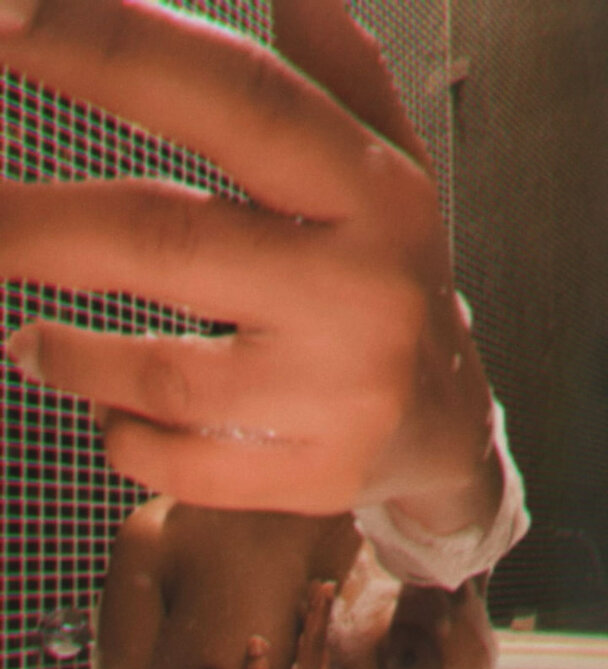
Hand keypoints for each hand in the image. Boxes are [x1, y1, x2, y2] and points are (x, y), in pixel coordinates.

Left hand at [1, 0, 498, 524]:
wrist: (446, 428)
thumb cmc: (389, 284)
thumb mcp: (389, 174)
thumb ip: (340, 80)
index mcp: (373, 194)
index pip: (234, 100)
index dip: (110, 53)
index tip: (6, 24)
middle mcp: (360, 291)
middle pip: (167, 240)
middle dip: (40, 228)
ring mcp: (338, 395)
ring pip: (163, 374)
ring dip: (71, 356)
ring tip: (26, 343)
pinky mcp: (314, 478)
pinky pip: (187, 467)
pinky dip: (128, 441)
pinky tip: (115, 418)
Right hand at [235, 581, 344, 668]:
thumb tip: (258, 640)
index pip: (313, 642)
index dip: (318, 613)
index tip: (323, 588)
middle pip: (324, 647)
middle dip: (321, 617)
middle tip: (322, 587)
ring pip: (328, 666)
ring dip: (318, 644)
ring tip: (308, 620)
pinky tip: (306, 665)